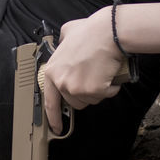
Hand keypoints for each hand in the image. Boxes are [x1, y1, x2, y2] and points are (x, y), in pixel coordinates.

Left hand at [41, 11, 124, 132]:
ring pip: (90, 100)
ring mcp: (76, 88)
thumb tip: (63, 42)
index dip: (53, 116)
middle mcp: (61, 82)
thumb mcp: (67, 33)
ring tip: (100, 71)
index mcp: (52, 71)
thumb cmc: (90, 32)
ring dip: (97, 90)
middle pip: (74, 102)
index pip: (49, 100)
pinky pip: (105, 95)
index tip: (56, 127)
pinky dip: (110, 87)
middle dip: (85, 93)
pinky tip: (109, 72)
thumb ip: (62, 43)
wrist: (108, 33)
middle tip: (91, 75)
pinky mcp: (92, 91)